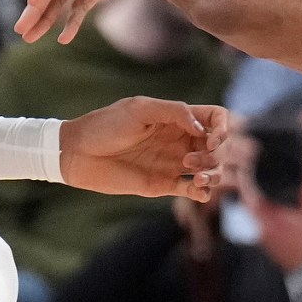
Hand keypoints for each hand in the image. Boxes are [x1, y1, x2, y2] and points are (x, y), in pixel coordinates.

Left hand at [61, 97, 229, 200]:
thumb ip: (174, 112)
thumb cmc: (105, 126)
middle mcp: (179, 139)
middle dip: (216, 154)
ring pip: (211, 168)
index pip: (215, 118)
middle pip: (219, 146)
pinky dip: (203, 192)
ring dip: (213, 173)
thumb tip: (203, 128)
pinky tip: (196, 190)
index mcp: (176, 118)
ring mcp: (172, 162)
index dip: (223, 128)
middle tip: (190, 159)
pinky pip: (193, 190)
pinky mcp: (163, 184)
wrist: (78, 153)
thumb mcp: (139, 109)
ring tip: (194, 176)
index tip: (211, 139)